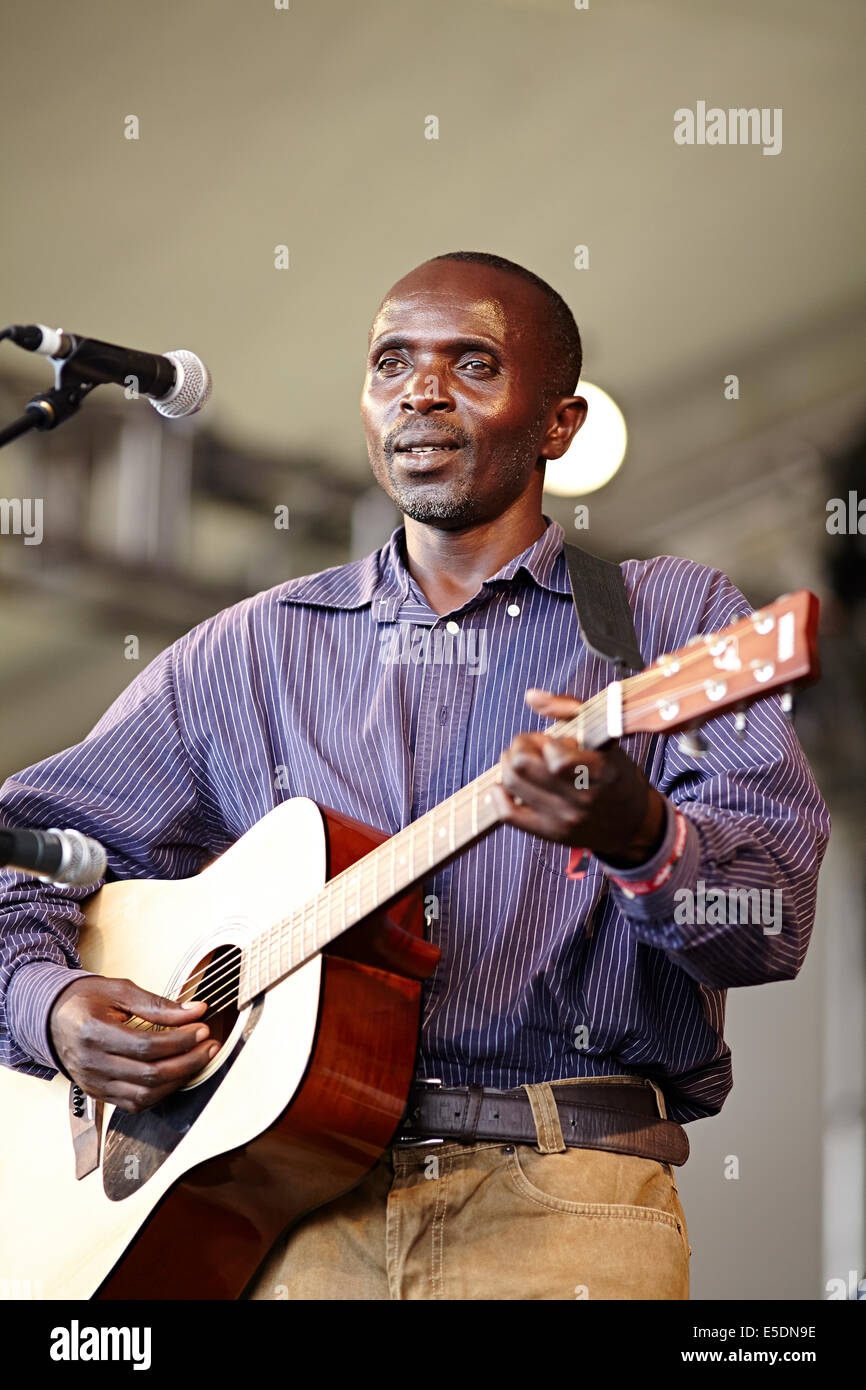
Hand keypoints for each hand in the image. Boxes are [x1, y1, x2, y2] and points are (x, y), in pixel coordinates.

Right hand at [48, 975, 215, 1112]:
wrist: (52, 1018)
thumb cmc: (85, 1000)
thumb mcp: (119, 990)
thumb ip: (157, 1004)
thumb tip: (195, 1011)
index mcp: (93, 1033)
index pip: (146, 1046)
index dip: (180, 1040)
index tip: (202, 1028)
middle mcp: (91, 1064)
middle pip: (149, 1074)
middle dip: (188, 1061)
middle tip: (210, 1045)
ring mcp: (94, 1083)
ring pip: (144, 1095)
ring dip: (179, 1080)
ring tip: (199, 1059)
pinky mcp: (98, 1094)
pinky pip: (135, 1104)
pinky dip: (161, 1093)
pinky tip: (177, 1074)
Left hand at [491, 688, 666, 867]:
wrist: (631, 825)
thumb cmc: (616, 775)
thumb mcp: (606, 738)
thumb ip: (570, 708)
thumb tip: (531, 696)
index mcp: (602, 773)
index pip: (557, 758)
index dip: (548, 742)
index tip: (556, 741)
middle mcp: (582, 799)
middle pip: (523, 764)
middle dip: (522, 744)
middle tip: (534, 746)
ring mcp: (564, 819)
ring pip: (512, 782)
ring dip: (510, 763)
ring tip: (523, 761)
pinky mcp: (549, 833)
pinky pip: (507, 814)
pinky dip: (499, 793)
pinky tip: (508, 784)